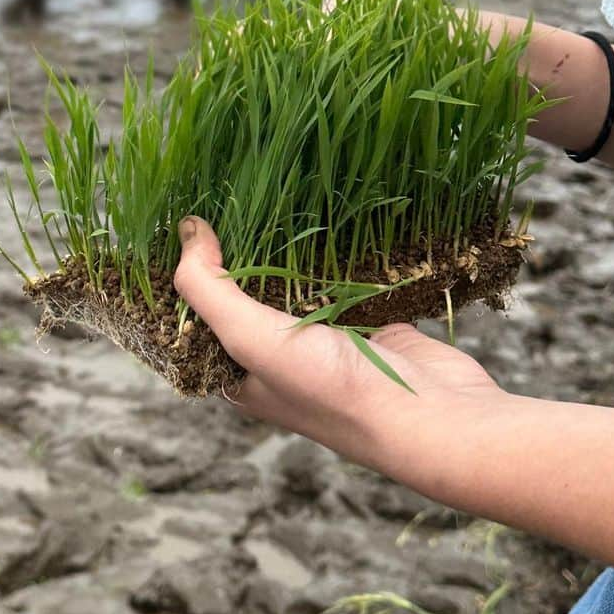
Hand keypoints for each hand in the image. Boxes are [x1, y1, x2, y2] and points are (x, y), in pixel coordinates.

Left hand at [174, 218, 503, 487]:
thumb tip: (185, 231)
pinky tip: (322, 220)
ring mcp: (326, 343)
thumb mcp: (252, 339)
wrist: (434, 414)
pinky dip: (334, 256)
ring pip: (295, 287)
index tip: (180, 228)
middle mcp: (279, 362)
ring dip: (286, 251)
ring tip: (265, 199)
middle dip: (238, 255)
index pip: (200, 320)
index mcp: (242, 376)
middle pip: (247, 298)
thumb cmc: (334, 390)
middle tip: (224, 201)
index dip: (189, 277)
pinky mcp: (367, 324)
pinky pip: (341, 281)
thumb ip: (210, 289)